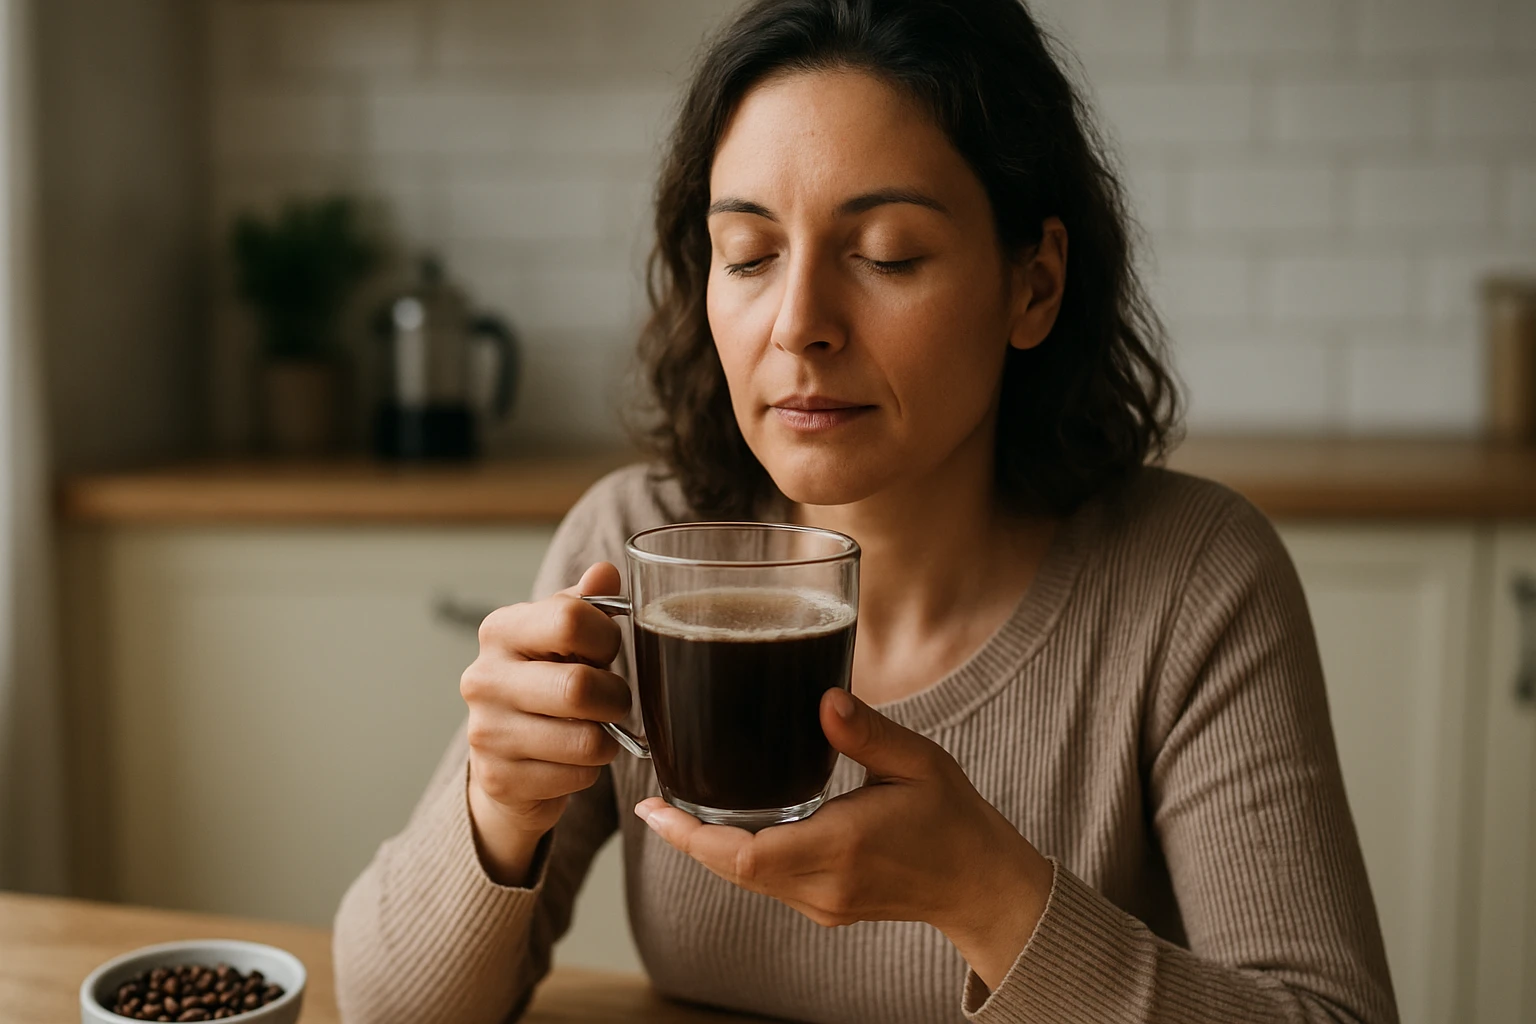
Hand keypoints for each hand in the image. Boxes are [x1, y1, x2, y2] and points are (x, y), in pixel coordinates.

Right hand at [460, 562, 630, 884]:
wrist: (509, 756)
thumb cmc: (547, 682)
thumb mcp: (565, 639)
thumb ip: (587, 604)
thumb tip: (606, 571)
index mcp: (500, 630)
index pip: (570, 620)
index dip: (608, 638)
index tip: (608, 651)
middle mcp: (483, 678)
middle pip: (579, 687)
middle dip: (615, 697)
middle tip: (615, 701)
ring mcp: (486, 732)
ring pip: (585, 740)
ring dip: (607, 738)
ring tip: (596, 730)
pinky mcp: (499, 778)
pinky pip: (577, 776)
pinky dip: (590, 770)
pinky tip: (572, 759)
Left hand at [635, 688, 1054, 990]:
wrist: (982, 885)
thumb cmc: (954, 820)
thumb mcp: (918, 762)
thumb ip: (868, 732)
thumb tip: (825, 698)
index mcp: (842, 846)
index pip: (744, 854)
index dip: (690, 835)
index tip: (653, 809)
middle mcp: (824, 885)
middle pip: (730, 869)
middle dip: (688, 837)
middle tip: (653, 801)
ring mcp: (824, 903)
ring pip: (746, 880)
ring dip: (711, 848)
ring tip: (678, 810)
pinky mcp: (826, 907)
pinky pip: (767, 884)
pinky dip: (739, 856)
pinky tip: (728, 826)